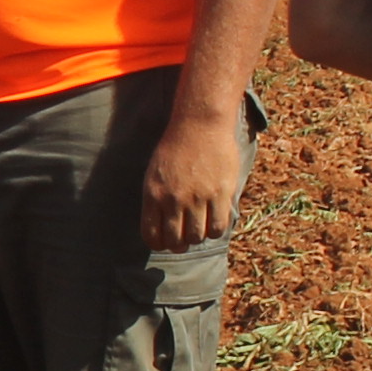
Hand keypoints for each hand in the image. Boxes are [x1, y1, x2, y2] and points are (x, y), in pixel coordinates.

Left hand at [142, 109, 248, 250]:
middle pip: (176, 241)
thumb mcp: (154, 174)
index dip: (160, 244)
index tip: (166, 242)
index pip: (151, 236)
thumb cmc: (175, 148)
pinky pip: (218, 227)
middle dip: (180, 244)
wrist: (199, 125)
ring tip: (201, 227)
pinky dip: (216, 230)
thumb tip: (161, 227)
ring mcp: (197, 198)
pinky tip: (215, 220)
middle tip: (185, 238)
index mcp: (153, 195)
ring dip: (198, 237)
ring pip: (197, 237)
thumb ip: (156, 200)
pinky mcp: (220, 194)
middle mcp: (173, 200)